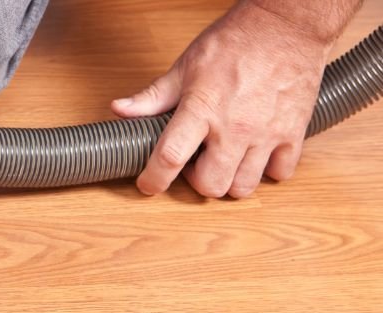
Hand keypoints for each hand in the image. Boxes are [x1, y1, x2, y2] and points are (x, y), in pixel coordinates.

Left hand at [112, 1, 332, 197]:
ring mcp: (266, 133)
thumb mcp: (185, 67)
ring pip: (243, 187)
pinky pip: (280, 174)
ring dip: (230, 180)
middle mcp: (234, 126)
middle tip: (195, 164)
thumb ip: (153, 96)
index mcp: (201, 108)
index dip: (154, 179)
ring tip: (225, 159)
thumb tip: (120, 109)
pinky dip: (267, 171)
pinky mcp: (293, 132)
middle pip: (211, 185)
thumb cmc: (236, 41)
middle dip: (197, 183)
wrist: (287, 24)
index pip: (170, 156)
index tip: (148, 184)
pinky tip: (256, 154)